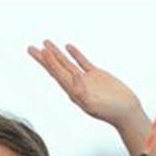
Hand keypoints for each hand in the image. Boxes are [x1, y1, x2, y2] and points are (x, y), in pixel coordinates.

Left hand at [28, 40, 142, 129]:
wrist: (125, 112)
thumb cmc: (110, 112)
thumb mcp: (93, 104)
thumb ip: (81, 91)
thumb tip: (74, 76)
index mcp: (73, 91)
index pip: (56, 74)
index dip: (47, 62)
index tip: (39, 51)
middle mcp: (76, 85)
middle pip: (56, 68)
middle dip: (43, 58)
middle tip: (30, 48)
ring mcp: (85, 79)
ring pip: (67, 63)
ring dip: (56, 54)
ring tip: (46, 43)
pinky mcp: (96, 75)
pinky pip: (82, 62)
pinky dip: (75, 54)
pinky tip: (68, 47)